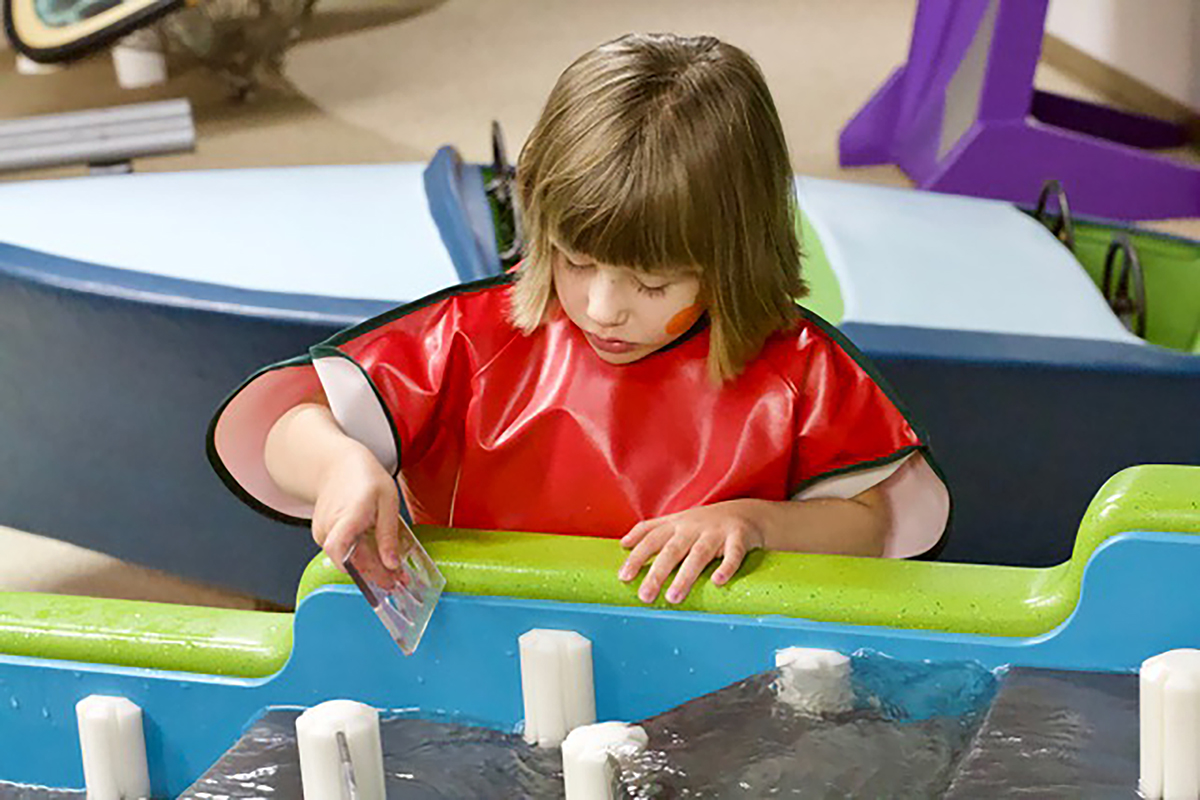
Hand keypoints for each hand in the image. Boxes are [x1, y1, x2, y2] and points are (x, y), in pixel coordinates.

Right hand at [311, 443, 404, 588]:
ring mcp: (322, 531)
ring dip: (368, 568)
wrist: (338, 466)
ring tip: (391, 572)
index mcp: (348, 516)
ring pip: (345, 559)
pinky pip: (341, 552)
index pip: (339, 549)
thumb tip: (392, 564)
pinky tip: (375, 558)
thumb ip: (388, 534)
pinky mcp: (321, 535)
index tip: (385, 577)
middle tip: (397, 581)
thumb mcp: (388, 501)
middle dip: (374, 576)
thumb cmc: (364, 479)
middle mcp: (330, 526)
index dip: (358, 568)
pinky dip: (359, 558)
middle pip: (348, 562)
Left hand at [618, 500, 764, 603]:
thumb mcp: (677, 521)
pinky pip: (733, 553)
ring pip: (699, 554)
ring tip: (674, 597)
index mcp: (676, 524)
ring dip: (685, 575)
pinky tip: (718, 582)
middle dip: (657, 573)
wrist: (747, 512)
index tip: (624, 577)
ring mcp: (716, 532)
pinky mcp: (739, 537)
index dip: (637, 557)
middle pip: (672, 550)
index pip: (652, 539)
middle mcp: (693, 527)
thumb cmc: (705, 523)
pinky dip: (726, 567)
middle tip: (645, 596)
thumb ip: (650, 530)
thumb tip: (623, 544)